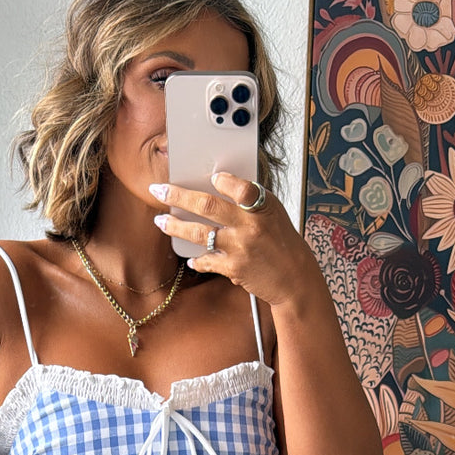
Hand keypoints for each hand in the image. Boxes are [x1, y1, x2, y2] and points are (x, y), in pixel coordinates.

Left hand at [149, 171, 309, 309]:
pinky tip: (191, 258)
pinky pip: (206, 261)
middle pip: (207, 205)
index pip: (240, 186)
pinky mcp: (234, 268)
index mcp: (262, 207)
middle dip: (178, 196)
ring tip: (161, 221)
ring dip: (175, 227)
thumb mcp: (273, 213)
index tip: (212, 176)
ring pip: (199, 233)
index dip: (223, 179)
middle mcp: (250, 225)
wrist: (294, 278)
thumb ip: (249, 200)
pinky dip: (197, 260)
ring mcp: (240, 248)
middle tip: (160, 190)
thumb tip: (219, 185)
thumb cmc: (282, 243)